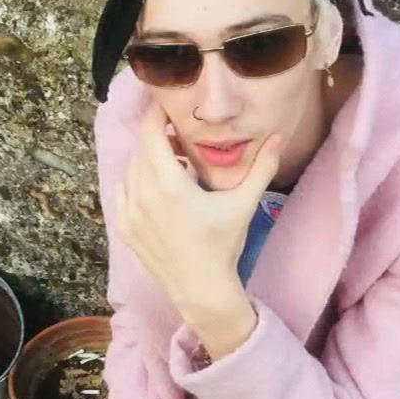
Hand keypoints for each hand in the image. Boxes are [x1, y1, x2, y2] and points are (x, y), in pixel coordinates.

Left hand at [110, 102, 283, 313]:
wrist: (201, 289)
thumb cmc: (223, 245)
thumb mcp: (243, 205)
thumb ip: (261, 168)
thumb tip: (277, 137)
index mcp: (169, 185)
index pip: (150, 132)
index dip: (157, 114)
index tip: (170, 109)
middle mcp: (143, 194)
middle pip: (143, 149)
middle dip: (160, 140)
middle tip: (182, 143)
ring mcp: (129, 211)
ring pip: (131, 169)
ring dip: (148, 162)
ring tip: (173, 169)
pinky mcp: (124, 226)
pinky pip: (122, 191)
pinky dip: (136, 183)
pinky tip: (157, 192)